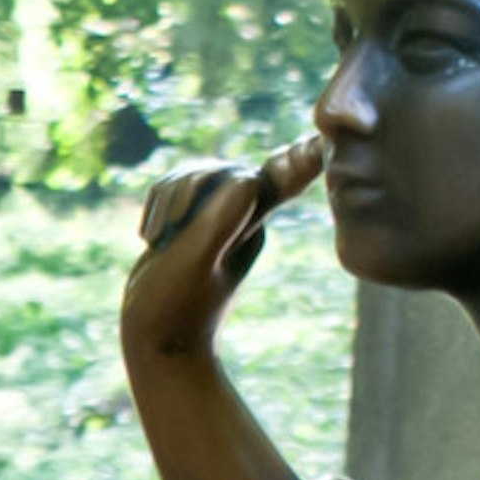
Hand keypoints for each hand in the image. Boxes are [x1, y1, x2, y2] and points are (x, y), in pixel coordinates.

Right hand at [121, 136, 322, 365]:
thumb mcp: (194, 264)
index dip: (305, 155)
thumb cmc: (173, 310)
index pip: (286, 178)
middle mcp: (240, 216)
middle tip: (164, 234)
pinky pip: (172, 189)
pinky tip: (151, 239)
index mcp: (254, 224)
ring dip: (164, 201)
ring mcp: (214, 220)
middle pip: (215, 168)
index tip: (328, 137)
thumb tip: (247, 180)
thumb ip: (220, 223)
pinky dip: (156, 207)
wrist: (155, 342)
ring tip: (156, 242)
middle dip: (181, 189)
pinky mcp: (190, 224)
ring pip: (189, 175)